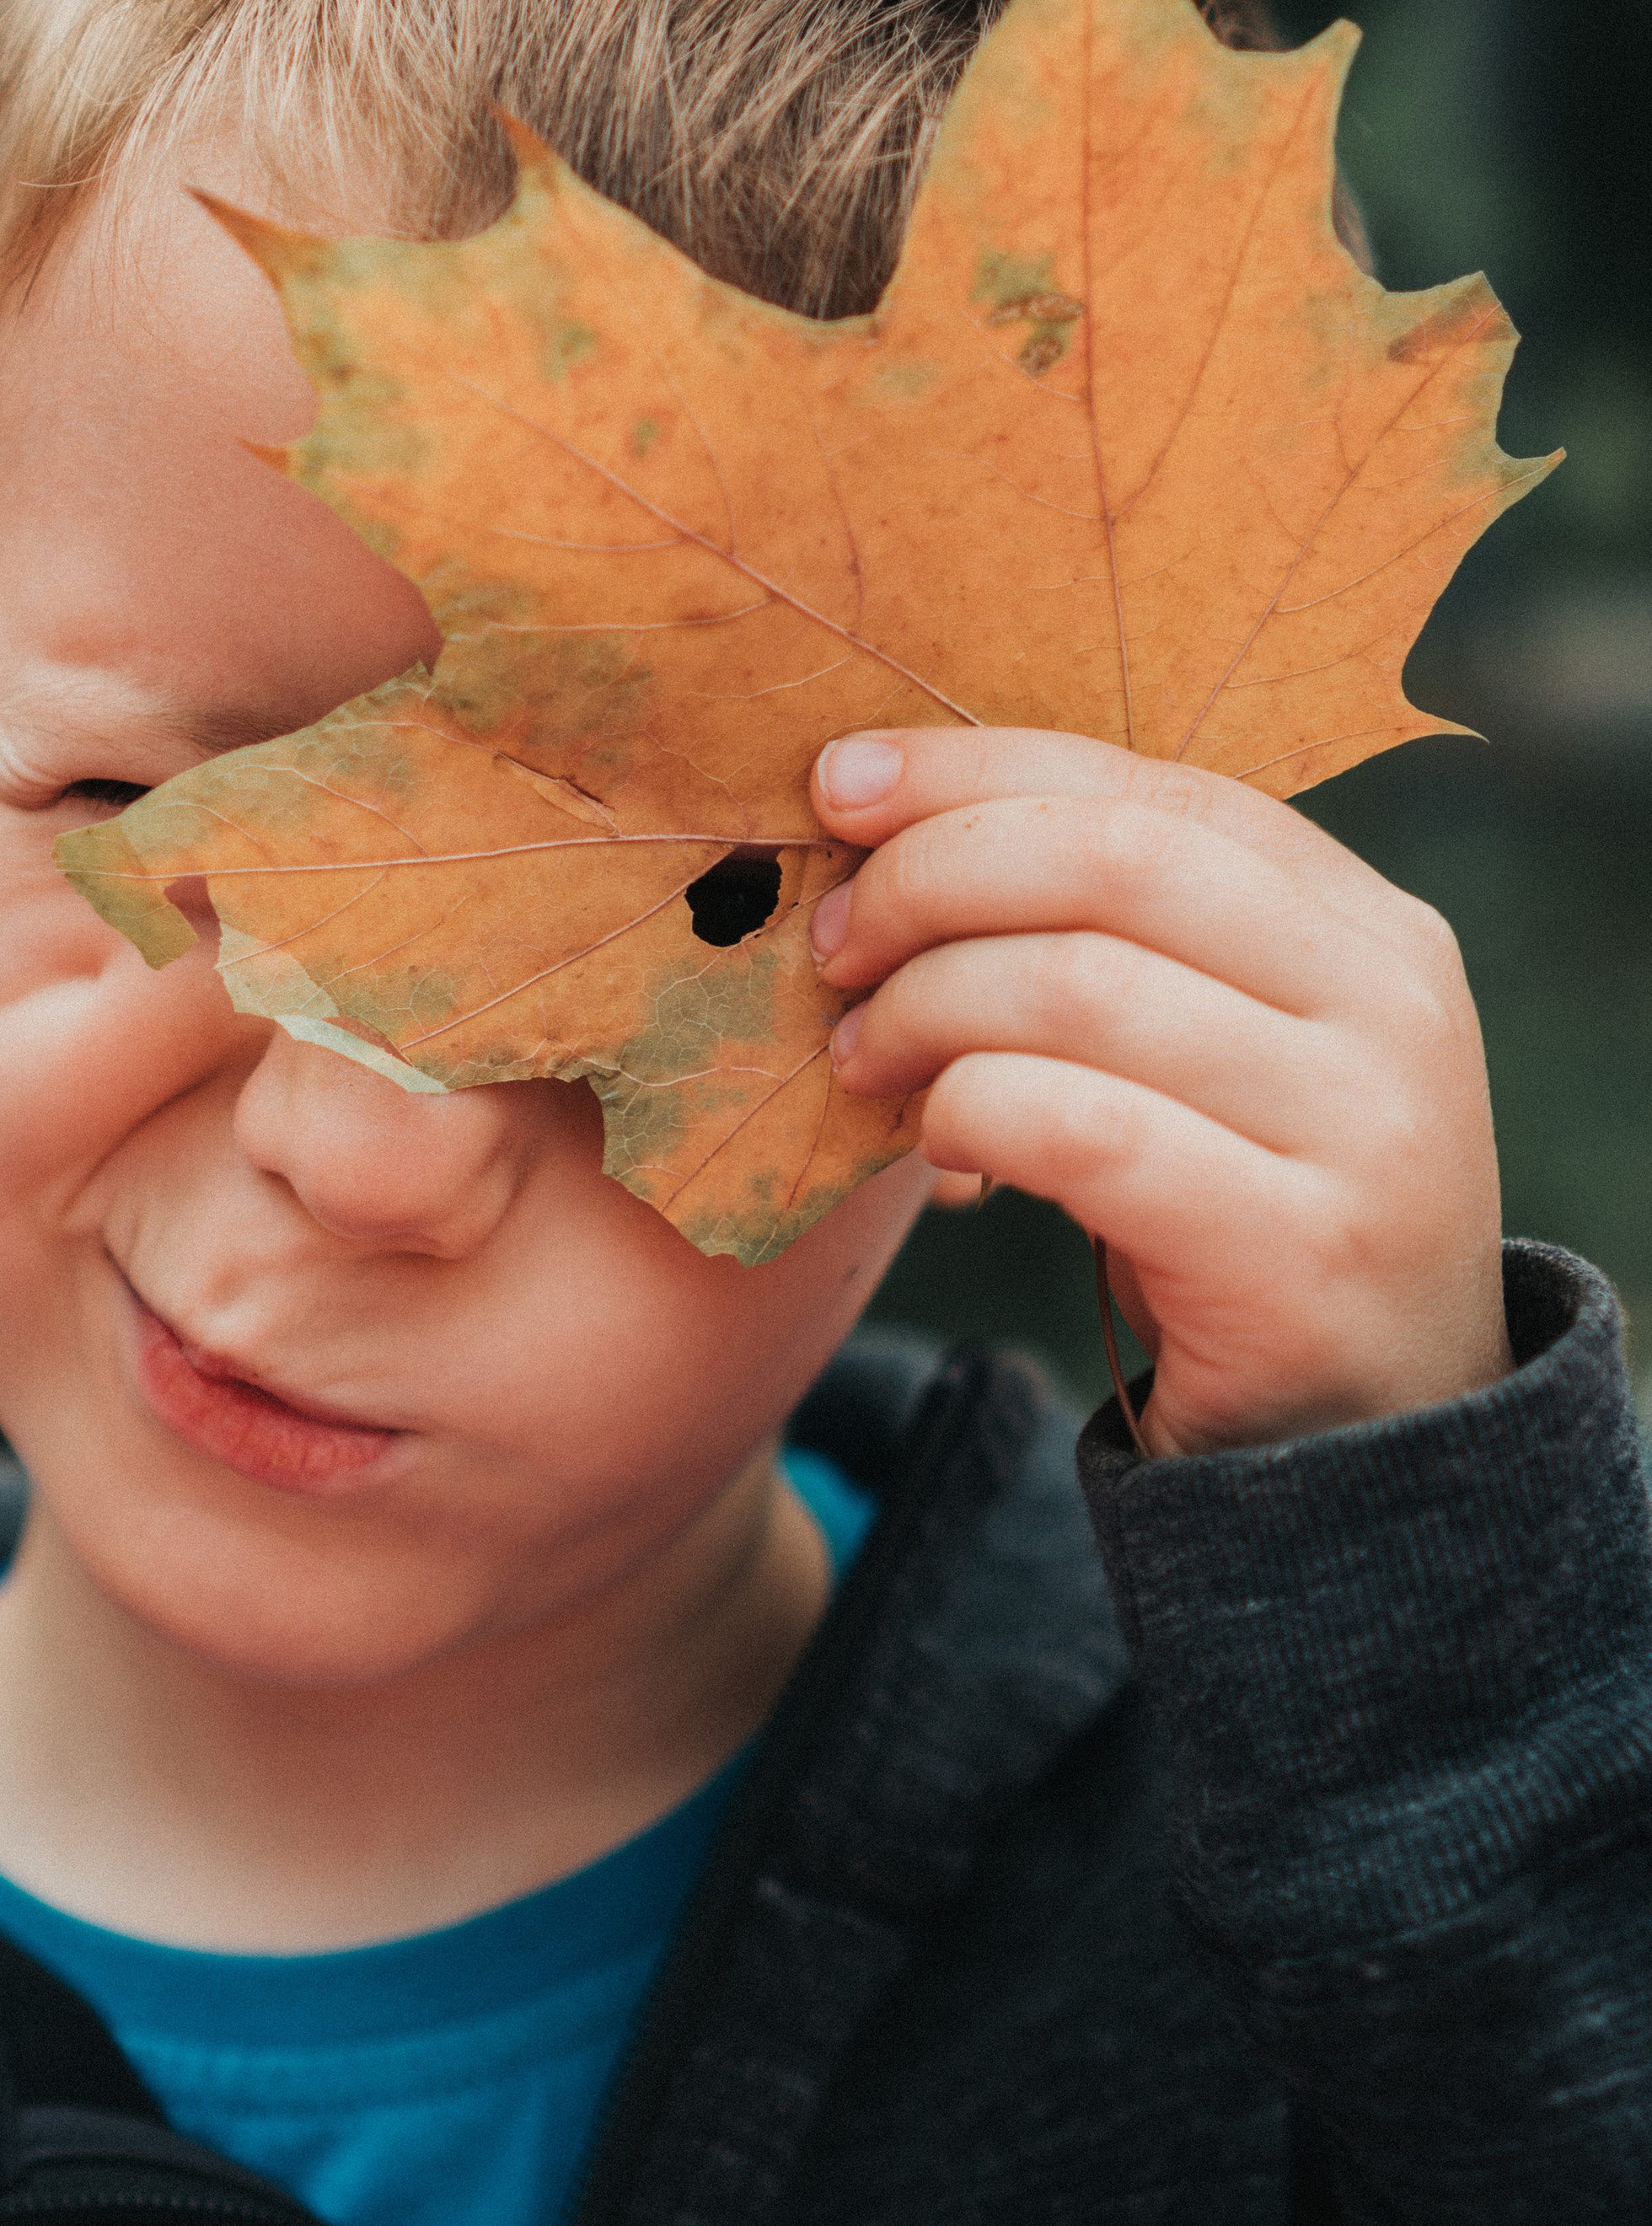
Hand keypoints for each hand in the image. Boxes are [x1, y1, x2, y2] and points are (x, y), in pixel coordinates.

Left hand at [808, 728, 1511, 1456]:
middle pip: (1109, 860)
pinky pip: (1085, 1131)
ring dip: (927, 1007)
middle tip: (836, 944)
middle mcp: (1388, 1006)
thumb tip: (887, 822)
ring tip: (860, 1057)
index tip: (838, 786)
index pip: (1153, 787)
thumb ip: (1115, 941)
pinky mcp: (1300, 1253)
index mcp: (1368, 926)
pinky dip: (975, 1112)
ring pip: (1078, 988)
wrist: (1366, 1453)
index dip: (978, 771)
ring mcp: (1362, 1129)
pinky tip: (937, 1139)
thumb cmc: (1241, 1219)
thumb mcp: (1216, 1054)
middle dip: (933, 879)